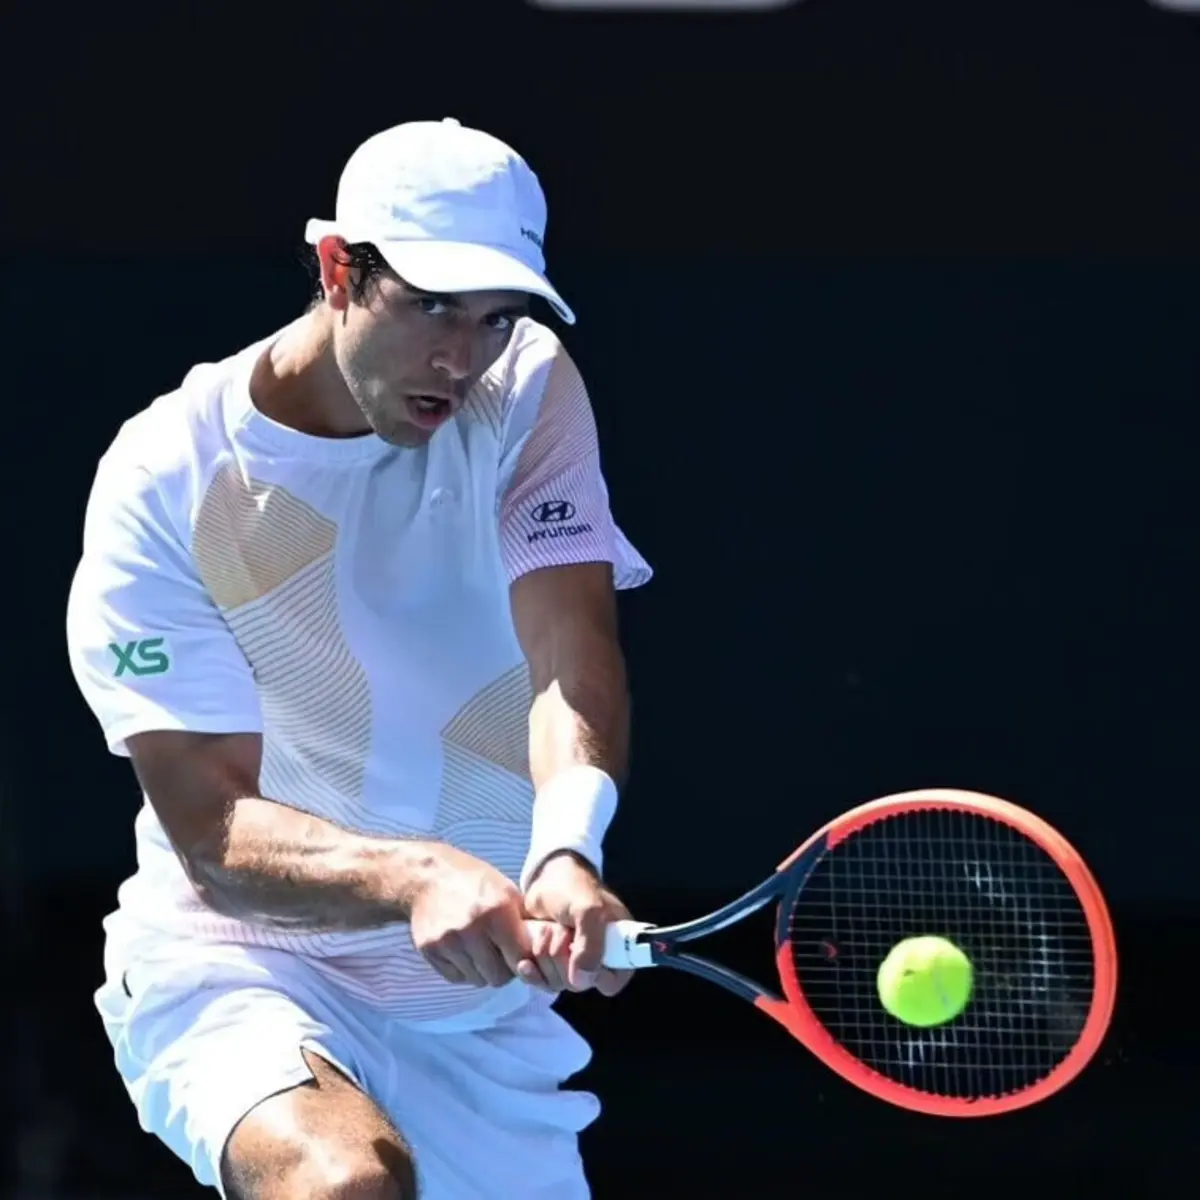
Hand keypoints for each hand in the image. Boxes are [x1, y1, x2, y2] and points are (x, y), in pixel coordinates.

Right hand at [409, 845, 550, 989]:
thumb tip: (543, 954)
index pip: (520, 959)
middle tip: (500, 955)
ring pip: (476, 979)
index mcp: (497, 912)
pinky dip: (463, 969)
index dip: (523, 960)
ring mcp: (448, 941)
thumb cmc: (475, 883)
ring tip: (481, 950)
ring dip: (482, 970)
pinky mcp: (430, 950)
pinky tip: (463, 950)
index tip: (520, 954)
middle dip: (503, 969)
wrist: (429, 876)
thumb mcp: (506, 892)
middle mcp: (472, 928)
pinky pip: (456, 977)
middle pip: (497, 976)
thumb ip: (523, 923)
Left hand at [522, 852, 634, 996]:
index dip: (596, 974)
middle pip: (580, 983)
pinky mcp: (551, 964)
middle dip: (564, 957)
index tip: (580, 954)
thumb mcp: (588, 910)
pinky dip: (533, 972)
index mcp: (618, 947)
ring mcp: (572, 964)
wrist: (544, 879)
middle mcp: (597, 959)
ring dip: (547, 957)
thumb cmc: (574, 888)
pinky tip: (525, 962)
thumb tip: (581, 981)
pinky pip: (542, 983)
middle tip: (561, 929)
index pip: (613, 981)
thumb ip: (591, 945)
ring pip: (559, 983)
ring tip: (546, 929)